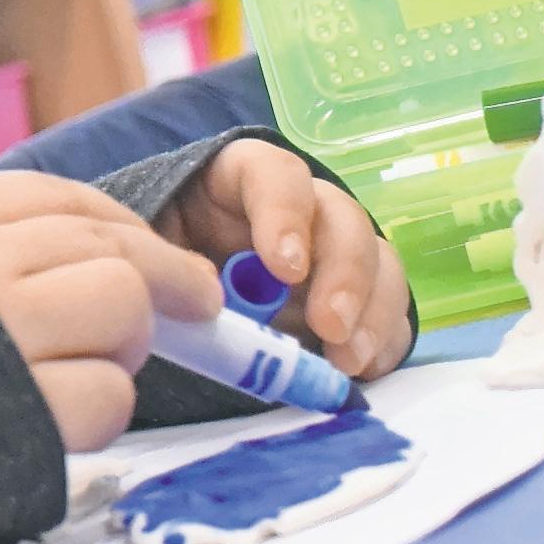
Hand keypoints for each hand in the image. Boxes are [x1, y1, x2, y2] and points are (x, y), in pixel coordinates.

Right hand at [0, 173, 222, 452]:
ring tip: (89, 367)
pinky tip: (63, 415)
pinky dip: (101, 408)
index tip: (160, 250)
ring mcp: (4, 331)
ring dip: (125, 346)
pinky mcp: (25, 407)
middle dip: (164, 277)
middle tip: (192, 303)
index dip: (128, 223)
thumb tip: (105, 252)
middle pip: (111, 249)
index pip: (63, 198)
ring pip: (122, 307)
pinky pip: (108, 395)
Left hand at [154, 138, 412, 380]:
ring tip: (347, 360)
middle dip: (343, 273)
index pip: (275, 174)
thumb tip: (207, 290)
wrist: (171, 297)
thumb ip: (177, 265)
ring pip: (377, 260)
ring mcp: (332, 252)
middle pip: (340, 217)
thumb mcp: (155, 254)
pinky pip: (388, 311)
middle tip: (328, 325)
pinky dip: (382, 340)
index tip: (285, 269)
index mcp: (241, 179)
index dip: (285, 214)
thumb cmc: (160, 262)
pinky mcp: (354, 299)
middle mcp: (299, 208)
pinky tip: (363, 369)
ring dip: (371, 310)